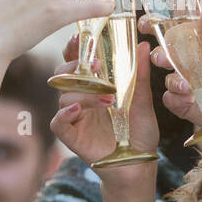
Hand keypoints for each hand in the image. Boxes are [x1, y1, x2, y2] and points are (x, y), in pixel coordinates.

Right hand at [50, 35, 159, 166]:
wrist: (139, 164)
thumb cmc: (139, 133)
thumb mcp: (143, 101)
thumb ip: (139, 75)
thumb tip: (144, 45)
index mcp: (94, 87)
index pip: (78, 63)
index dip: (75, 49)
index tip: (81, 37)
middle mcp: (81, 100)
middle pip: (63, 76)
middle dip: (74, 66)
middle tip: (95, 65)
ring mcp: (74, 118)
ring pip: (63, 97)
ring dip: (83, 93)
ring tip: (107, 98)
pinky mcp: (72, 137)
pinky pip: (57, 123)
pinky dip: (64, 114)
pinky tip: (77, 109)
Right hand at [146, 8, 201, 163]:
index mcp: (199, 46)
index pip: (173, 31)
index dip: (157, 25)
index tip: (147, 23)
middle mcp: (189, 63)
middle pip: (162, 54)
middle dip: (157, 54)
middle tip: (161, 57)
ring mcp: (186, 84)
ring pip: (166, 78)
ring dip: (172, 80)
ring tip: (186, 86)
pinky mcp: (185, 104)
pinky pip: (169, 99)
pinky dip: (176, 98)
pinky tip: (190, 99)